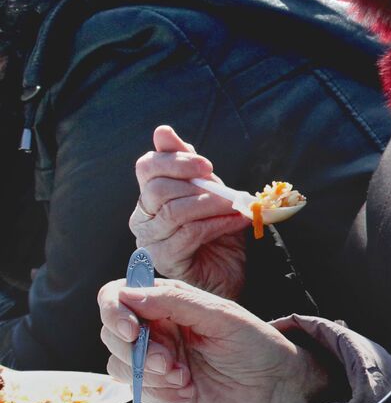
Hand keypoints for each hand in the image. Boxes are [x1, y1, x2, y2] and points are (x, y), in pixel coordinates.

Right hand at [98, 278, 331, 402]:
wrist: (275, 387)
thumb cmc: (256, 343)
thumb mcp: (221, 315)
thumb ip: (176, 302)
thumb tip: (127, 293)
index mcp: (169, 302)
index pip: (118, 296)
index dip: (115, 312)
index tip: (132, 331)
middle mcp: (157, 328)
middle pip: (112, 334)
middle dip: (137, 352)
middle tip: (170, 364)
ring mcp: (156, 359)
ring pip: (119, 365)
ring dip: (149, 376)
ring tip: (185, 379)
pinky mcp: (161, 389)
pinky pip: (137, 391)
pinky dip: (159, 394)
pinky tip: (188, 392)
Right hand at [131, 125, 248, 298]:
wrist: (233, 271)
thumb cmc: (219, 230)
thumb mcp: (209, 192)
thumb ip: (188, 164)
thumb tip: (162, 131)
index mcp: (150, 196)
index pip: (147, 167)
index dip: (176, 160)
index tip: (206, 165)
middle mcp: (142, 217)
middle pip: (157, 188)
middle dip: (197, 185)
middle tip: (227, 190)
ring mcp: (150, 241)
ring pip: (174, 212)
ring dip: (211, 205)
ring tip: (236, 206)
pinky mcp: (165, 261)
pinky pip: (188, 234)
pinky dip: (218, 224)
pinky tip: (237, 222)